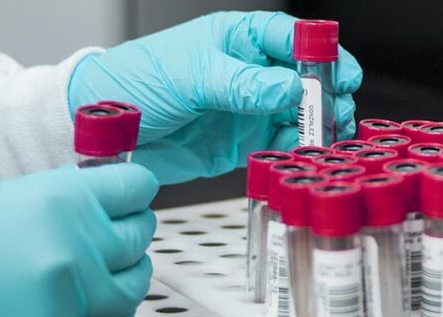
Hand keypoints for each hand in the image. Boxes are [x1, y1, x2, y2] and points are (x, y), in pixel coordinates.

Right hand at [0, 164, 158, 316]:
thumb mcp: (2, 200)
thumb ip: (62, 201)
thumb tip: (101, 203)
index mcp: (60, 200)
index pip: (138, 187)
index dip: (134, 192)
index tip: (130, 198)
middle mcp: (73, 248)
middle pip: (140, 236)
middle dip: (128, 235)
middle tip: (114, 236)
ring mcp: (70, 298)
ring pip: (134, 286)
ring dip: (122, 279)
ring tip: (101, 275)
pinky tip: (84, 308)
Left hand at [68, 11, 362, 183]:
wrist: (102, 130)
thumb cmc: (134, 82)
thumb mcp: (192, 76)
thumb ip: (244, 84)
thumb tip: (290, 88)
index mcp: (237, 40)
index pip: (292, 38)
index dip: (321, 53)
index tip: (341, 73)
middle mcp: (248, 72)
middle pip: (304, 78)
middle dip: (326, 94)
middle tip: (335, 112)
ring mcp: (247, 108)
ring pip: (297, 114)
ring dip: (314, 126)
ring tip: (320, 138)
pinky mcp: (241, 142)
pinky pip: (278, 144)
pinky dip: (293, 149)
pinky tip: (296, 152)